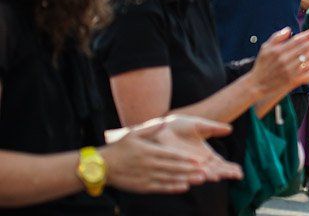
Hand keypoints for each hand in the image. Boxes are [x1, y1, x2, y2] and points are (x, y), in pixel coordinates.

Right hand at [101, 116, 240, 193]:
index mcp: (149, 151)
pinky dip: (173, 188)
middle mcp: (149, 165)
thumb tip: (165, 122)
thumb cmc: (118, 148)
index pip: (171, 156)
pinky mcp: (143, 187)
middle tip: (206, 171)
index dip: (185, 159)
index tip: (198, 160)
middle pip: (174, 169)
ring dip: (186, 180)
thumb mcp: (133, 134)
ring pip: (170, 179)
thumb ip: (150, 129)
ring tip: (200, 180)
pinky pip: (160, 188)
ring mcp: (146, 177)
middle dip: (190, 170)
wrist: (102, 167)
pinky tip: (184, 187)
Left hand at [136, 116, 242, 182]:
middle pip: (214, 171)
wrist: (162, 127)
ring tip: (218, 176)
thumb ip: (214, 128)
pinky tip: (201, 177)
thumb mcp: (200, 125)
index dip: (230, 168)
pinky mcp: (175, 165)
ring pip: (201, 174)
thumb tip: (230, 129)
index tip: (239, 172)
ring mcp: (187, 166)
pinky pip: (185, 173)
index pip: (220, 164)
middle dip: (224, 173)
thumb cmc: (181, 125)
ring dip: (210, 175)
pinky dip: (193, 176)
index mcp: (206, 155)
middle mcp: (198, 163)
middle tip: (235, 176)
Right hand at [248, 26, 308, 97]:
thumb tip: (289, 29)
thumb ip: (277, 37)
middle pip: (303, 47)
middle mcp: (284, 58)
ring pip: (305, 58)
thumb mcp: (265, 48)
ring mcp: (288, 69)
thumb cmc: (262, 65)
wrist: (257, 84)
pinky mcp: (291, 78)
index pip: (297, 40)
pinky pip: (304, 70)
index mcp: (278, 50)